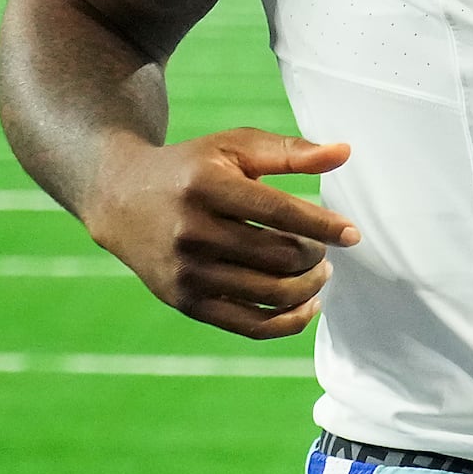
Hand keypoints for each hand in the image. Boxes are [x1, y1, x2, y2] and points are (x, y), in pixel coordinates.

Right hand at [87, 129, 358, 339]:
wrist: (120, 197)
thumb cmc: (193, 169)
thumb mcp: (234, 147)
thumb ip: (290, 151)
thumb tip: (345, 152)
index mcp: (207, 187)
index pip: (280, 213)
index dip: (324, 226)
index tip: (352, 234)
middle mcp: (192, 232)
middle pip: (280, 257)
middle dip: (316, 256)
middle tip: (323, 250)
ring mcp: (185, 272)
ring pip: (271, 294)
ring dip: (309, 287)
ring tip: (319, 272)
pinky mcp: (184, 301)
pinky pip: (250, 325)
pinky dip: (289, 321)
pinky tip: (308, 304)